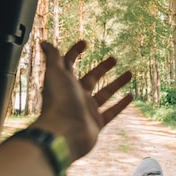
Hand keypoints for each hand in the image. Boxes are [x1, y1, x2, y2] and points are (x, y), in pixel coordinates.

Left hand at [32, 40, 132, 161]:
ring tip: (129, 73)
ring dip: (117, 83)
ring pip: (105, 93)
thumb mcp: (55, 74)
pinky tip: (131, 95)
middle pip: (91, 78)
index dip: (75, 52)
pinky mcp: (96, 123)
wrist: (64, 133)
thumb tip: (44, 42)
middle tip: (114, 59)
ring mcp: (87, 110)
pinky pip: (111, 112)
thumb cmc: (59, 102)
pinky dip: (121, 104)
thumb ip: (53, 58)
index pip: (69, 64)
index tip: (85, 43)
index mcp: (65, 83)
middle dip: (102, 68)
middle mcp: (75, 96)